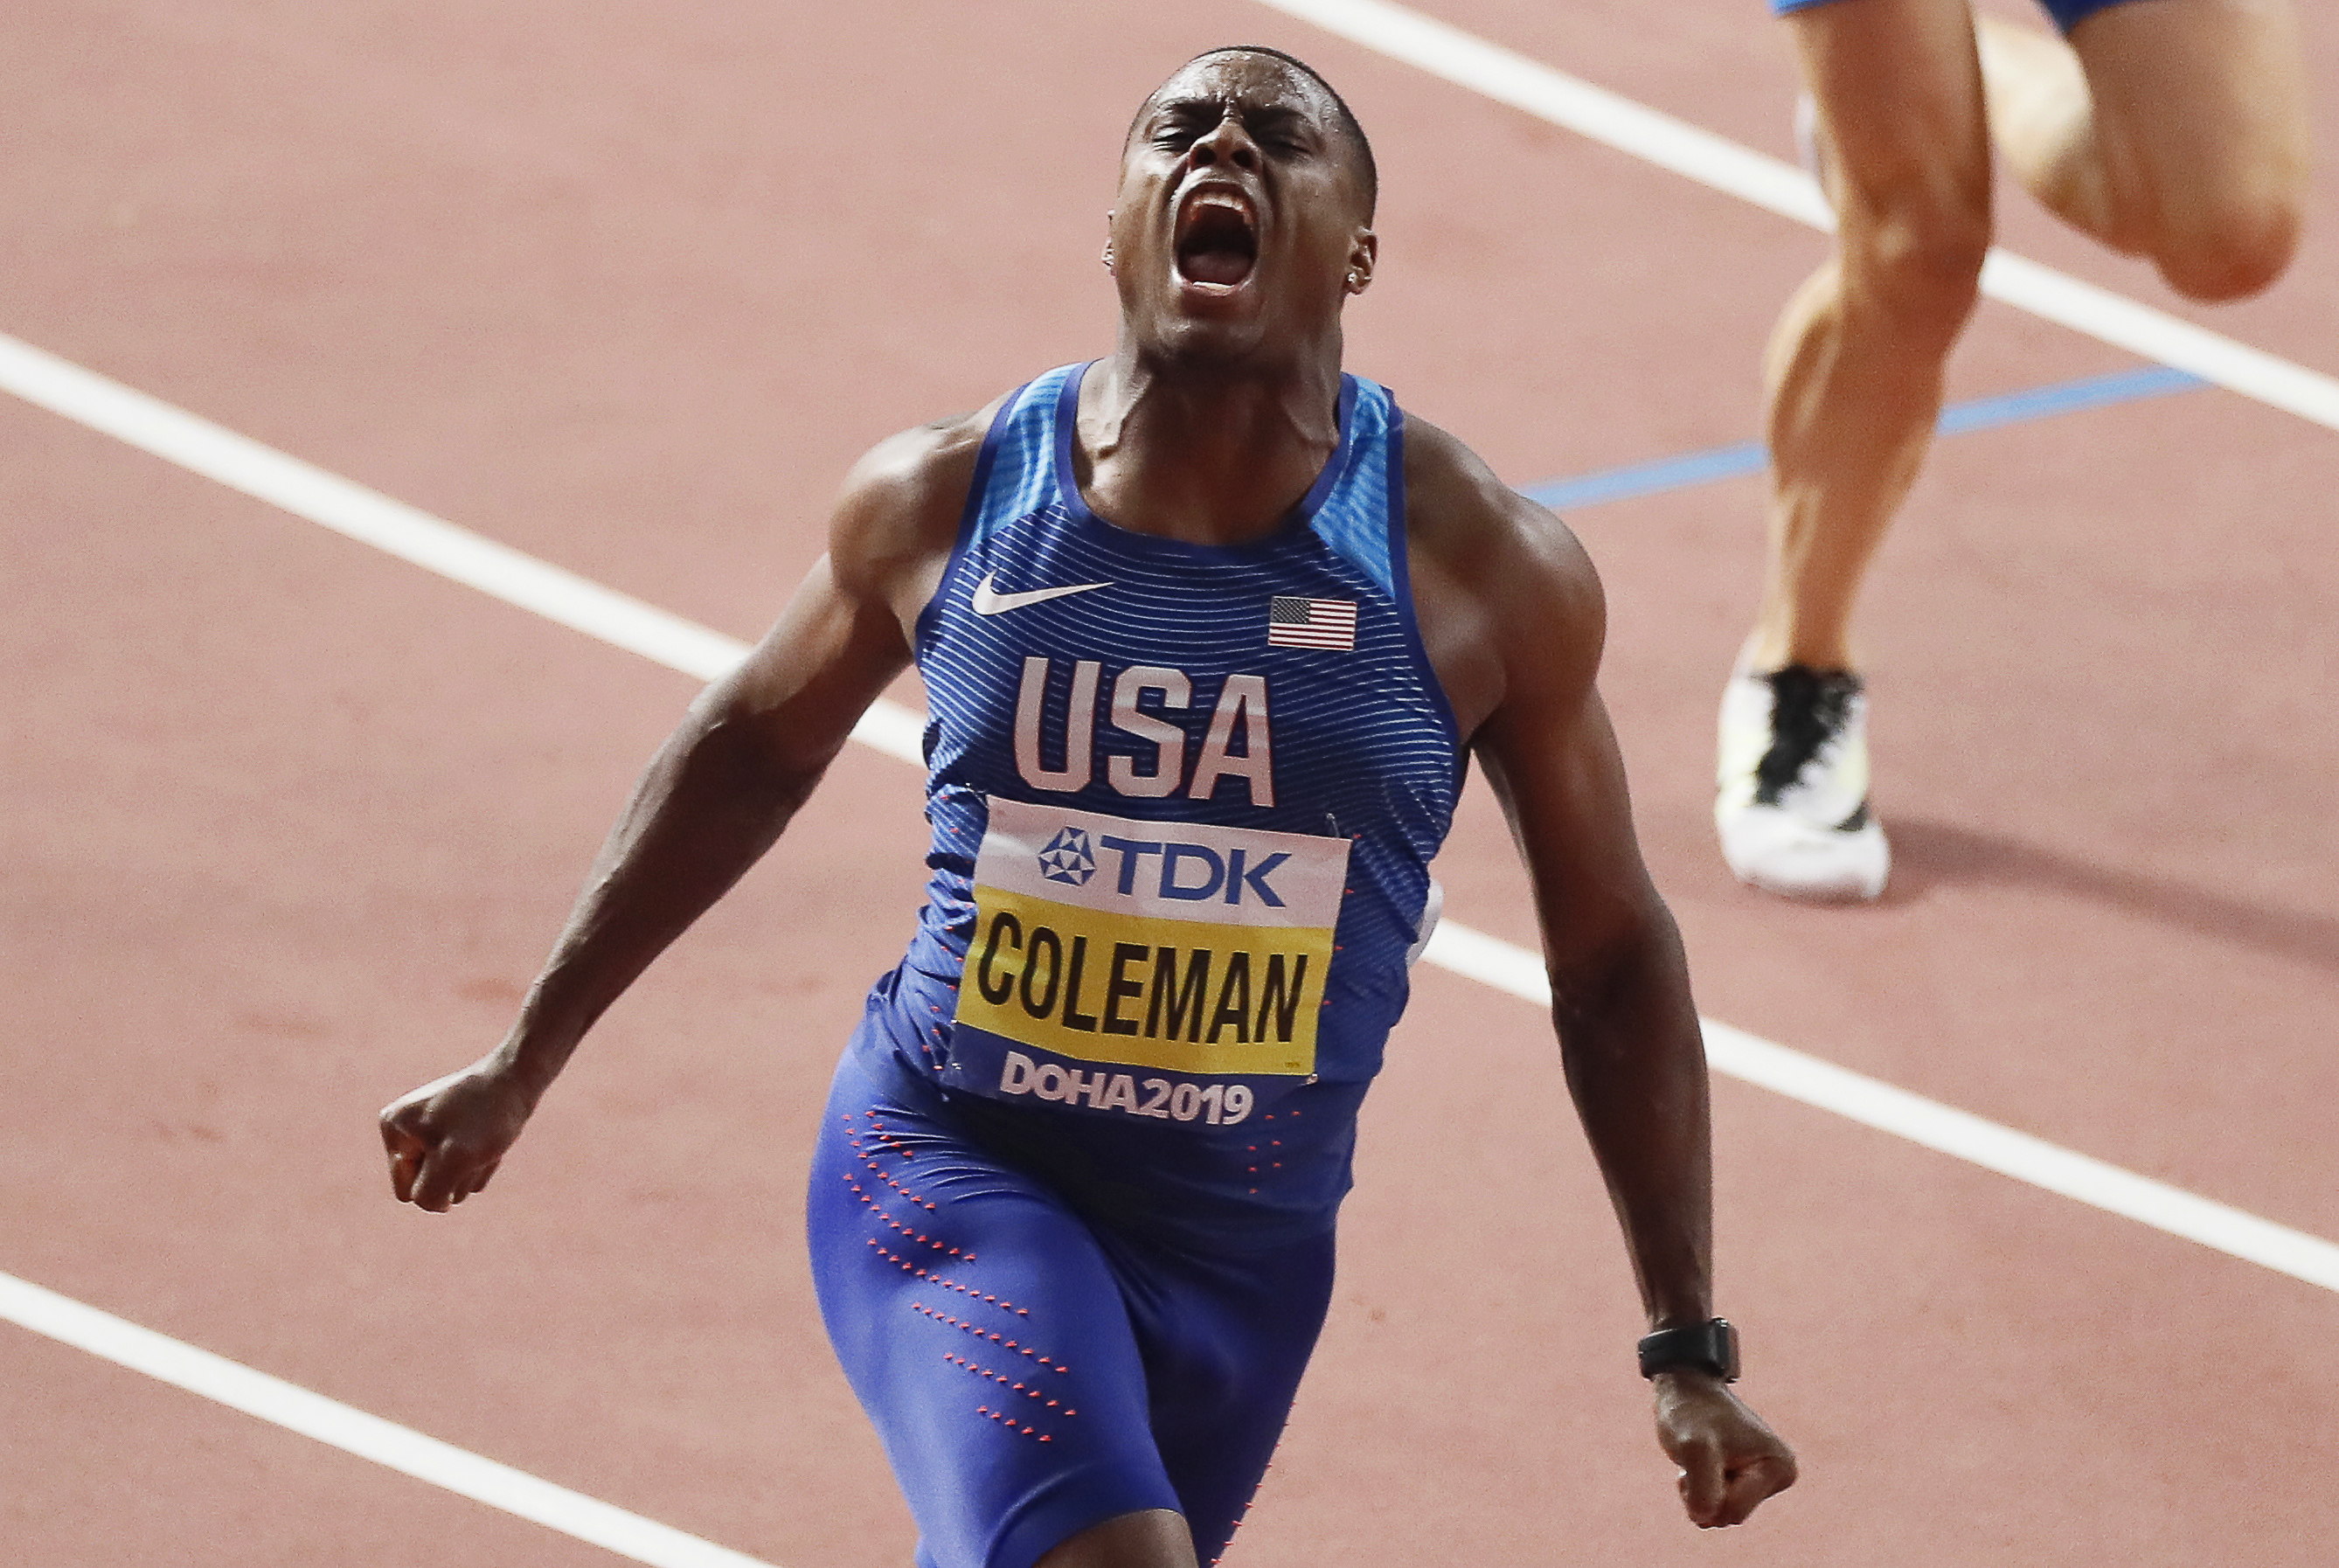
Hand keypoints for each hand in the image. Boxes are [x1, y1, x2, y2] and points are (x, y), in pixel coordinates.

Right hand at [378, 1059, 540, 1212]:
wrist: (519, 1079)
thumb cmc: (486, 1116)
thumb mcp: (452, 1160)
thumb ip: (430, 1193)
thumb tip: (435, 1205)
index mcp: (393, 1131)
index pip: (408, 1192)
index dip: (438, 1182)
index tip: (456, 1150)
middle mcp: (407, 1131)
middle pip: (431, 1185)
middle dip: (458, 1174)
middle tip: (476, 1143)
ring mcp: (433, 1132)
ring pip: (453, 1179)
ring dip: (475, 1168)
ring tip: (486, 1139)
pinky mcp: (458, 1134)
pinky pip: (469, 1168)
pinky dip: (484, 1161)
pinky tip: (494, 1139)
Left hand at [1652, 1371, 1796, 1527]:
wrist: (1684, 1389)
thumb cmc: (1691, 1414)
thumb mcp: (1693, 1447)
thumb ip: (1702, 1487)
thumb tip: (1705, 1518)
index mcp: (1779, 1467)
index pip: (1734, 1511)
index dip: (1707, 1490)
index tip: (1701, 1455)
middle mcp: (1779, 1475)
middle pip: (1730, 1515)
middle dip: (1704, 1493)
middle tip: (1697, 1456)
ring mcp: (1763, 1479)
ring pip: (1721, 1513)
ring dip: (1699, 1491)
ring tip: (1699, 1457)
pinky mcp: (1746, 1480)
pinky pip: (1718, 1506)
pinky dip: (1700, 1490)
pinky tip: (1700, 1464)